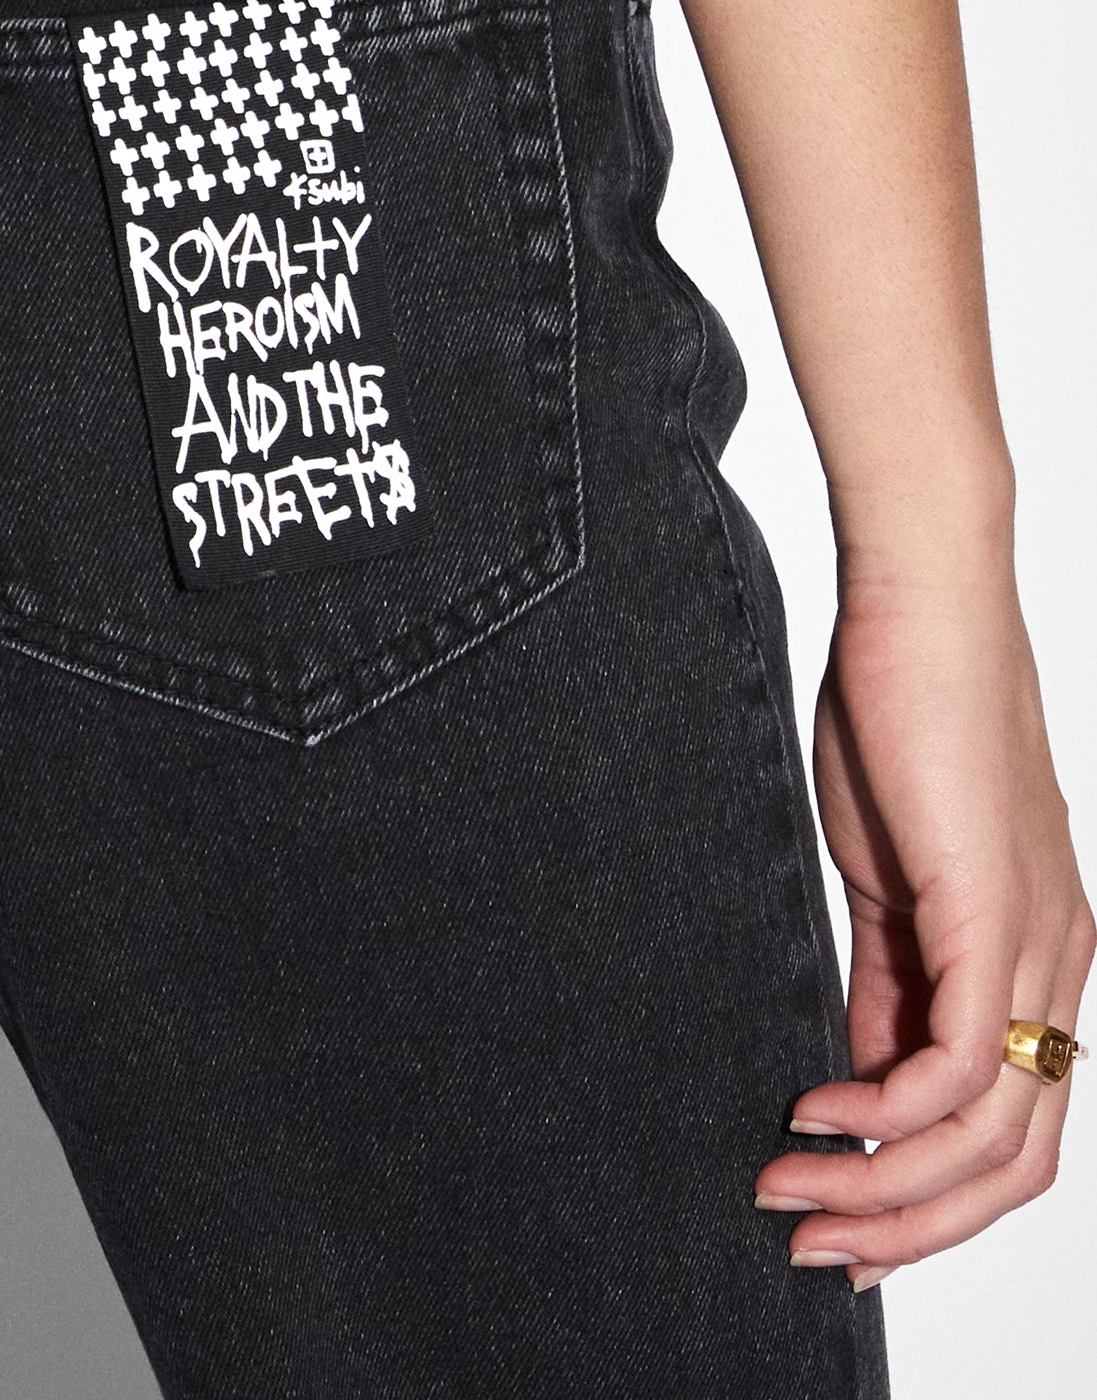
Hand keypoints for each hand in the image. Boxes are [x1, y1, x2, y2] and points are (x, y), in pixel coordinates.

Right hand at [752, 540, 1093, 1291]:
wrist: (919, 604)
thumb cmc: (899, 714)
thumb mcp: (886, 879)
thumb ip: (886, 981)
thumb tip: (861, 1081)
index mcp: (1034, 957)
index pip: (1008, 1130)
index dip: (926, 1202)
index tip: (834, 1227)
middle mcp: (1058, 966)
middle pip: (1017, 1168)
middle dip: (909, 1227)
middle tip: (808, 1243)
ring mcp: (1038, 943)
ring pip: (994, 1138)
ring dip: (884, 1190)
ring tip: (788, 1193)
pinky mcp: (994, 911)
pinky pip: (958, 1065)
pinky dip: (884, 1116)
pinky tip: (813, 1112)